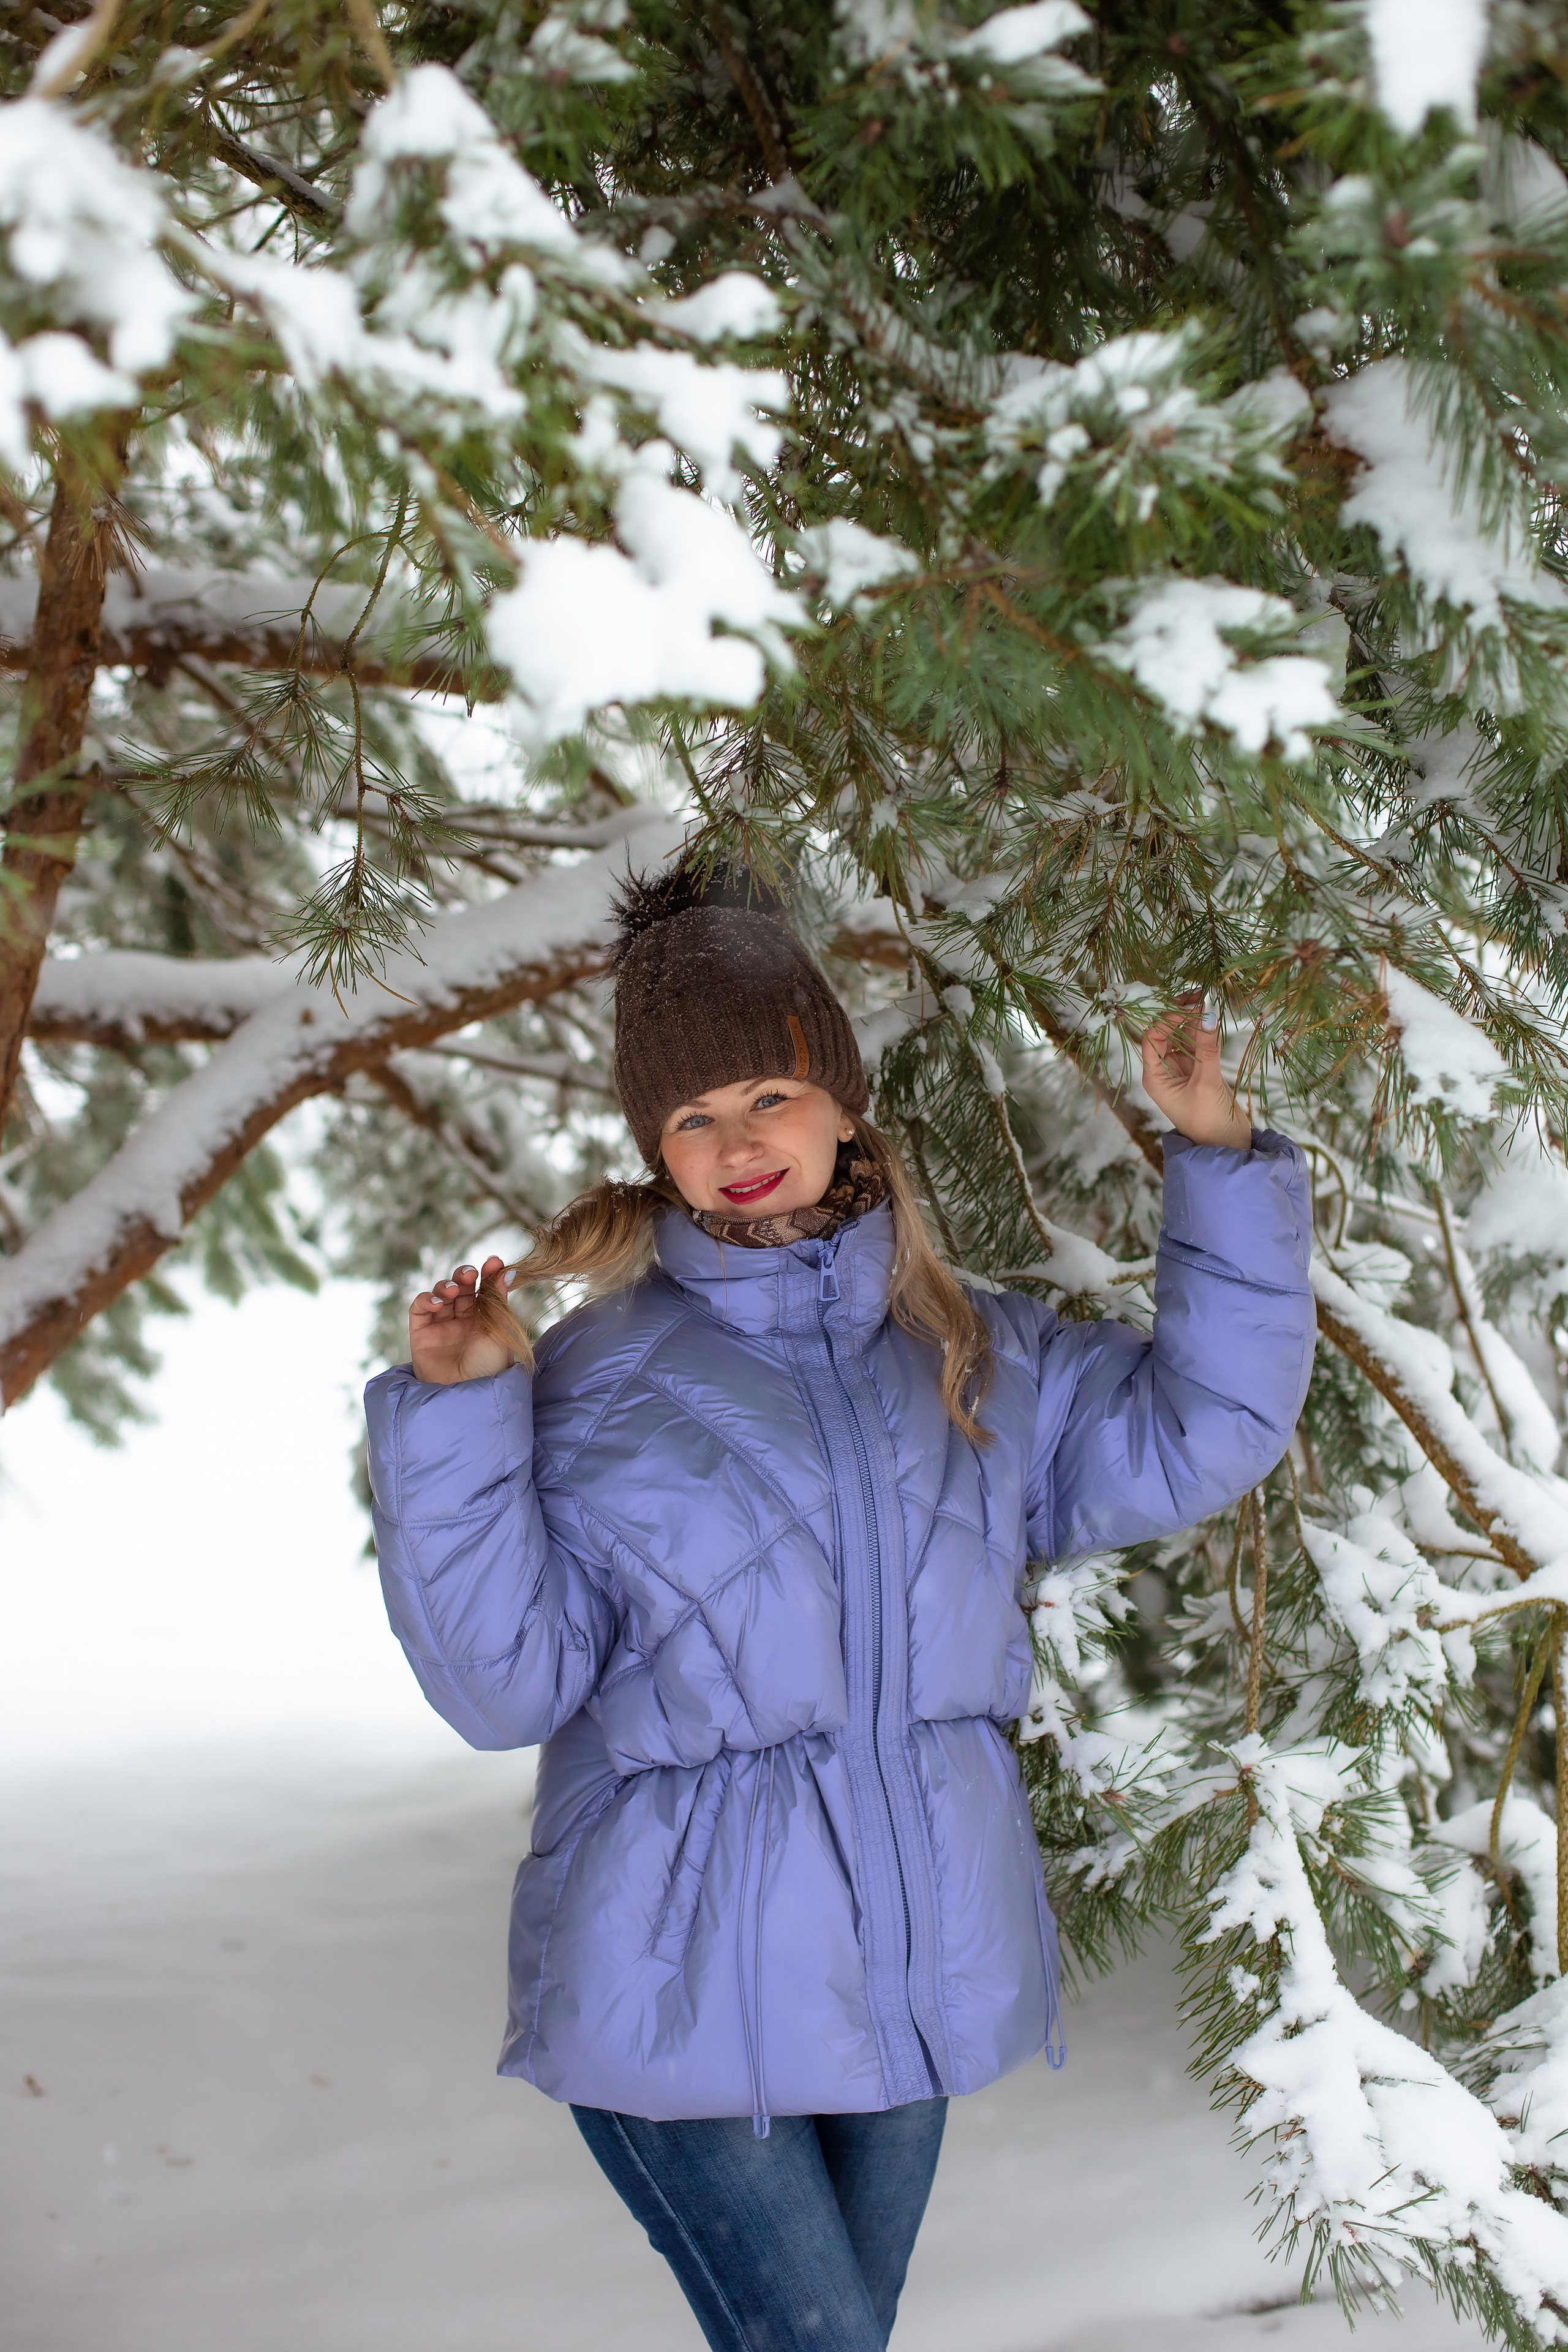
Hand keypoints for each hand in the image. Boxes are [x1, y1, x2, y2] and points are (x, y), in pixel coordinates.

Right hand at [408, 1255, 513, 1384]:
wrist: (467, 1395)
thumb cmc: (489, 1367)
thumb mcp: (499, 1331)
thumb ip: (498, 1300)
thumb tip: (506, 1271)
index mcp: (485, 1321)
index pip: (484, 1290)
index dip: (488, 1274)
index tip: (495, 1262)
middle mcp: (463, 1322)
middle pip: (462, 1289)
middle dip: (466, 1276)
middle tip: (471, 1273)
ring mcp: (442, 1327)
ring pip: (441, 1295)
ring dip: (446, 1285)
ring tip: (454, 1290)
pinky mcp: (421, 1334)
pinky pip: (420, 1309)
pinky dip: (426, 1299)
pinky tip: (437, 1303)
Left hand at [1140, 994, 1252, 1151]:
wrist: (1228, 1148)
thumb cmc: (1209, 1122)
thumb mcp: (1206, 1084)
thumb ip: (1207, 1048)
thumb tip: (1208, 1012)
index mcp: (1155, 1076)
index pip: (1153, 1037)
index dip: (1168, 1017)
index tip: (1190, 1004)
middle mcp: (1165, 1071)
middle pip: (1168, 1033)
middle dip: (1181, 1014)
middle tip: (1201, 995)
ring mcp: (1183, 1071)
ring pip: (1185, 1037)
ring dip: (1195, 1020)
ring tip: (1209, 1001)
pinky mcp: (1201, 1072)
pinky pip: (1200, 1046)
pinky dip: (1206, 1032)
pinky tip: (1214, 1018)